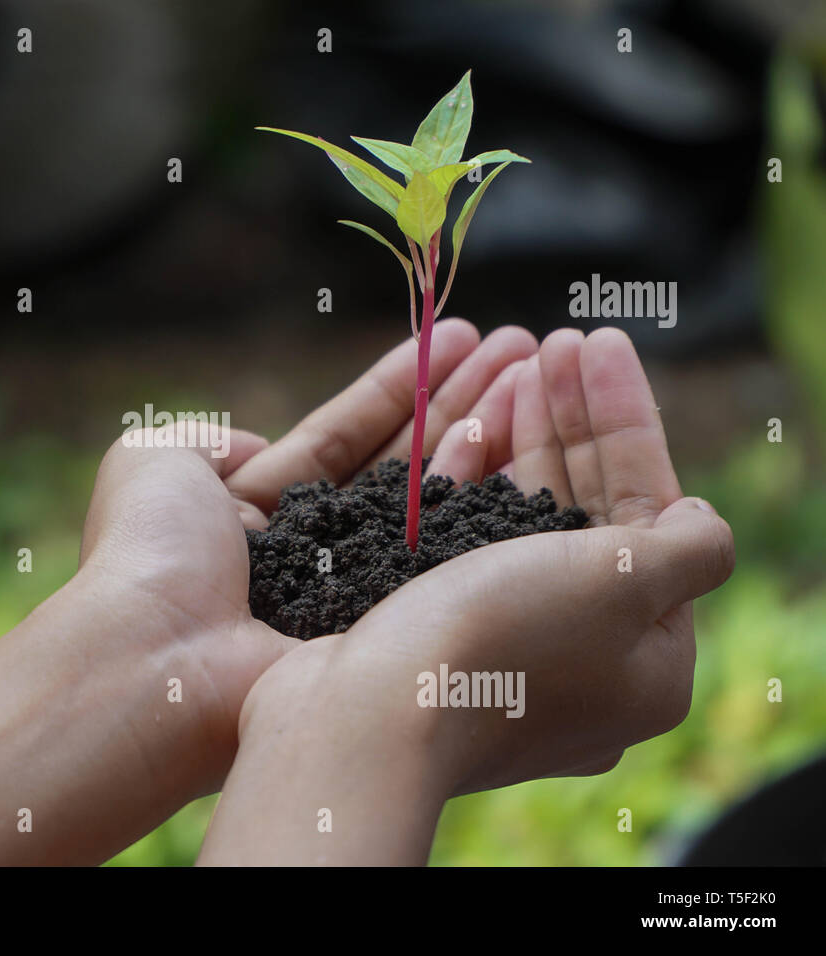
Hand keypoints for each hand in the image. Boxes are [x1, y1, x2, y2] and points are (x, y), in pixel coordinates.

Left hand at [77, 319, 539, 795]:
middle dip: (459, 400)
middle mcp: (314, 555)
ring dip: (484, 431)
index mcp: (257, 515)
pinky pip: (441, 551)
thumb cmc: (149, 552)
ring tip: (536, 370)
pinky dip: (479, 496)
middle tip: (523, 346)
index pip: (342, 439)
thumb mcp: (151, 460)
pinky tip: (522, 441)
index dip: (399, 388)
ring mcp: (357, 595)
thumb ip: (204, 436)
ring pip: (432, 503)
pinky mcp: (389, 627)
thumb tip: (254, 446)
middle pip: (400, 464)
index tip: (456, 338)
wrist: (157, 658)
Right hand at [200, 328, 733, 864]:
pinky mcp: (432, 639)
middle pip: (583, 512)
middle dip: (568, 419)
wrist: (358, 716)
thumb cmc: (498, 641)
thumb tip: (700, 522)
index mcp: (641, 660)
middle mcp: (575, 660)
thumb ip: (691, 545)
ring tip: (506, 362)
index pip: (649, 514)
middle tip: (550, 342)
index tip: (598, 345)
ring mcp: (499, 651)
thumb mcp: (627, 583)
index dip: (626, 421)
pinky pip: (460, 545)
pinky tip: (459, 425)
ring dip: (517, 437)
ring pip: (518, 522)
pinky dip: (462, 482)